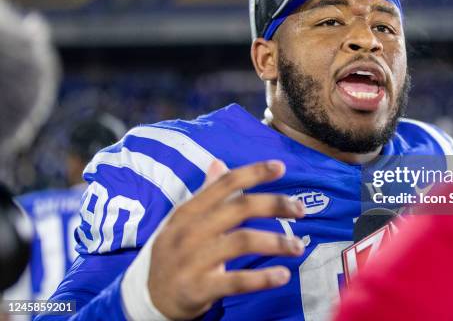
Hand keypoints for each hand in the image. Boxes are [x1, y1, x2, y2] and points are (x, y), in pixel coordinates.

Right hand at [148, 159, 304, 319]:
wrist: (145, 296)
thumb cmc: (172, 252)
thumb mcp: (183, 219)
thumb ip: (206, 193)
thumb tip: (219, 162)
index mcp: (188, 210)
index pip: (224, 184)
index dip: (254, 173)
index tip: (281, 168)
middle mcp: (190, 231)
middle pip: (239, 208)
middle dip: (274, 205)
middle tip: (300, 210)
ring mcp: (192, 259)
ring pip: (242, 242)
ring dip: (276, 242)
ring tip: (297, 247)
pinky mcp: (197, 288)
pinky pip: (235, 281)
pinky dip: (262, 278)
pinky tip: (283, 275)